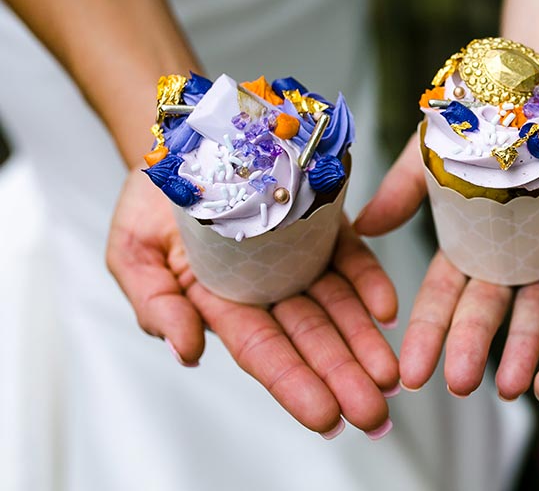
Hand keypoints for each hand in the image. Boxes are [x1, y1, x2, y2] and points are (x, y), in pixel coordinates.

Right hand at [105, 168, 400, 436]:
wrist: (185, 137)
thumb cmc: (153, 200)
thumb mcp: (133, 252)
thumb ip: (157, 304)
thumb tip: (188, 352)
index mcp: (221, 304)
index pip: (264, 352)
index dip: (294, 384)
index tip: (325, 417)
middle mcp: (268, 288)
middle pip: (311, 339)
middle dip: (342, 376)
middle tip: (374, 411)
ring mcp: (300, 258)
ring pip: (339, 306)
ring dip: (364, 340)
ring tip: (390, 373)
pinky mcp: (324, 226)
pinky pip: (352, 259)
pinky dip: (371, 283)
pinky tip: (388, 309)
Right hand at [354, 134, 538, 399]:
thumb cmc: (481, 119)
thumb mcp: (431, 154)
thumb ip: (401, 191)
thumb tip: (359, 228)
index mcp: (470, 242)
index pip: (444, 296)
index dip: (427, 333)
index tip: (409, 374)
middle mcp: (510, 253)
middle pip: (488, 308)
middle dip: (471, 347)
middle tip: (458, 387)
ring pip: (536, 305)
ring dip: (523, 344)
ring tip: (515, 387)